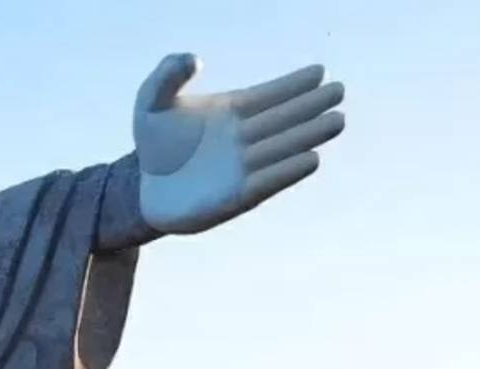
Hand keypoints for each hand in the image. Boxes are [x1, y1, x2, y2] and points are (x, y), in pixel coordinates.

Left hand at [134, 53, 344, 234]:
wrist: (140, 187)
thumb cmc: (153, 143)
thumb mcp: (150, 101)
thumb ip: (167, 74)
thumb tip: (193, 59)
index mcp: (231, 112)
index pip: (269, 95)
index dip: (293, 84)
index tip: (319, 71)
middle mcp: (244, 138)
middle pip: (283, 119)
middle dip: (311, 106)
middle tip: (339, 91)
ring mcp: (243, 168)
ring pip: (282, 148)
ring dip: (309, 136)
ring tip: (337, 120)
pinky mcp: (235, 197)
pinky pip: (266, 182)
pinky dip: (287, 172)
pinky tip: (312, 159)